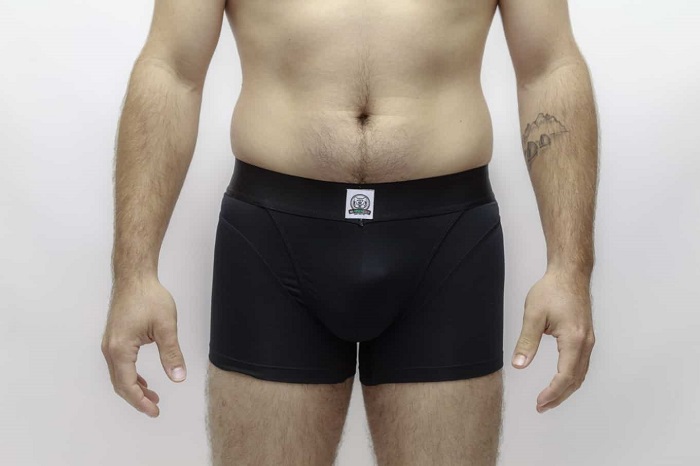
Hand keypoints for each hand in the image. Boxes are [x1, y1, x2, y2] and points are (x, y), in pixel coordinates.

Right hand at [101, 275, 186, 417]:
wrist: (134, 278)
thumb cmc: (149, 297)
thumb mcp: (166, 326)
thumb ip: (172, 354)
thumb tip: (178, 377)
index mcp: (120, 349)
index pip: (128, 385)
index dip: (141, 401)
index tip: (154, 411)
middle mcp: (110, 349)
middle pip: (120, 384)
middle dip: (137, 399)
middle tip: (155, 408)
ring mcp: (109, 344)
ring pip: (118, 375)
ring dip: (134, 388)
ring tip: (152, 396)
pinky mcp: (114, 339)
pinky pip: (119, 365)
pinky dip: (130, 376)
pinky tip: (142, 380)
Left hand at [511, 269, 594, 412]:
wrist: (569, 274)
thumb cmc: (551, 290)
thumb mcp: (533, 315)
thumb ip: (527, 342)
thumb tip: (519, 365)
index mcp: (573, 339)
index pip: (565, 375)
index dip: (552, 392)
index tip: (539, 402)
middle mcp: (585, 343)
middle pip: (575, 379)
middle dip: (559, 396)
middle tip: (541, 407)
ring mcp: (588, 340)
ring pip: (580, 373)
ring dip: (566, 389)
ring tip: (549, 399)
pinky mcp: (586, 337)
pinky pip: (581, 364)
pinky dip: (572, 377)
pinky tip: (561, 381)